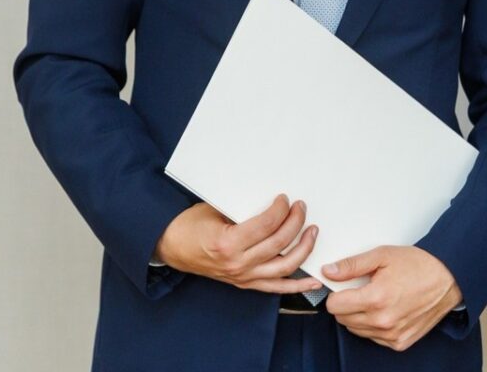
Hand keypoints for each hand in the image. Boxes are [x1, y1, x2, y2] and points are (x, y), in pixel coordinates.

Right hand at [154, 195, 322, 295]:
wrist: (172, 247)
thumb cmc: (191, 225)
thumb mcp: (214, 209)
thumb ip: (243, 208)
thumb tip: (272, 201)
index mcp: (227, 243)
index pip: (266, 225)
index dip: (281, 209)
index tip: (286, 199)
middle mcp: (237, 263)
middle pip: (279, 243)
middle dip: (296, 223)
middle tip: (301, 208)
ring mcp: (242, 276)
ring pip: (284, 267)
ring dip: (304, 249)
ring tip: (312, 232)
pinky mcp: (245, 283)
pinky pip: (276, 287)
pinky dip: (297, 285)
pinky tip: (314, 281)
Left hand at [323, 246, 461, 350]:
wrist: (448, 278)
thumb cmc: (419, 265)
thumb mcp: (383, 255)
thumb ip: (352, 265)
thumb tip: (329, 271)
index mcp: (376, 298)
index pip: (334, 306)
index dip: (336, 294)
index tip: (344, 288)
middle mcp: (383, 320)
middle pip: (342, 319)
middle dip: (346, 305)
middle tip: (363, 290)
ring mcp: (392, 334)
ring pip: (356, 330)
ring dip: (359, 316)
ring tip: (377, 299)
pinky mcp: (400, 343)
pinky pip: (374, 338)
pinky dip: (374, 326)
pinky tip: (386, 311)